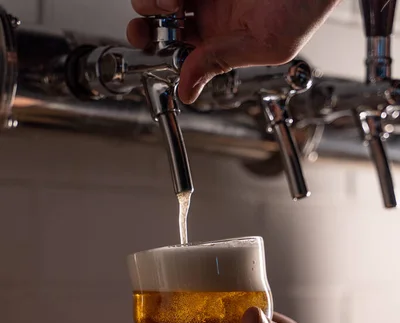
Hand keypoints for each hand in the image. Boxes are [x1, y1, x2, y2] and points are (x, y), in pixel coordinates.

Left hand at [127, 0, 338, 102]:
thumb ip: (221, 63)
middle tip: (159, 18)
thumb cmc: (307, 5)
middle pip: (158, 20)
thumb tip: (186, 91)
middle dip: (147, 22)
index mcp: (222, 40)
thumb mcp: (267, 46)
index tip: (149, 42)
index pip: (175, 49)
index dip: (154, 47)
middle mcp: (210, 13)